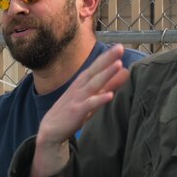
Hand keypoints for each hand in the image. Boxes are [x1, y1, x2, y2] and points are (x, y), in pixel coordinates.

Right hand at [29, 47, 129, 176]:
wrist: (51, 129)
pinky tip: (110, 95)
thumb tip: (125, 72)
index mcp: (81, 83)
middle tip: (119, 48)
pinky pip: (89, 105)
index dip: (106, 57)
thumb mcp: (91, 96)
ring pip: (93, 85)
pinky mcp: (76, 112)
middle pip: (94, 71)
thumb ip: (108, 84)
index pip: (95, 67)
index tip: (119, 47)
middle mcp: (79, 88)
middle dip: (106, 60)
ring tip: (118, 64)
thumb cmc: (72, 111)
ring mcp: (77, 99)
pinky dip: (99, 99)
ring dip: (105, 74)